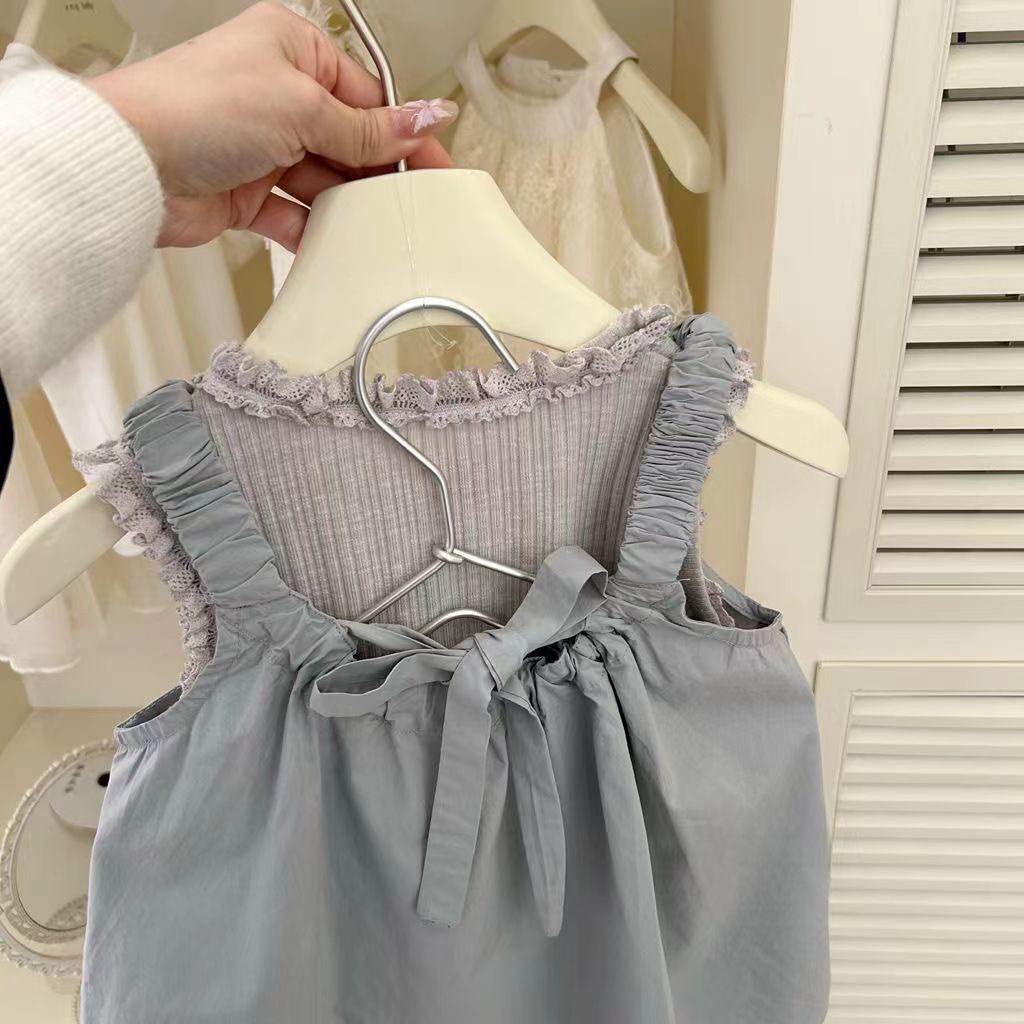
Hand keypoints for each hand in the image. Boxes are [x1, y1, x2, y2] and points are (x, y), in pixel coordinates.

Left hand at [87, 2, 456, 250]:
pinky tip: (335, 243)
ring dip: (346, 205)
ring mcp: (261, 145)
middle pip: (349, 140)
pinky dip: (314, 231)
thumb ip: (367, 127)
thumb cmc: (195, 107)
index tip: (434, 164)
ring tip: (374, 224)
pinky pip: (295, 215)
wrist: (132, 163)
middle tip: (411, 202)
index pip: (366, 95)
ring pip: (324, 181)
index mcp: (292, 49)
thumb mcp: (302, 107)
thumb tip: (423, 118)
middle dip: (375, 172)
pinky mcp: (246, 191)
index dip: (402, 132)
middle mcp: (276, 93)